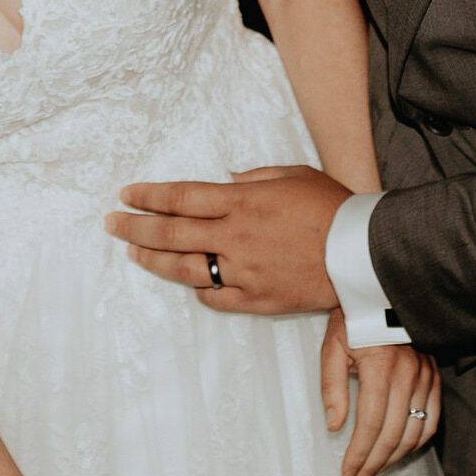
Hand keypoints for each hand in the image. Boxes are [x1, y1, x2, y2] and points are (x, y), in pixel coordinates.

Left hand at [106, 164, 345, 312]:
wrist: (364, 254)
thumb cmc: (332, 207)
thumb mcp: (293, 175)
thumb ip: (254, 178)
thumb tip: (224, 182)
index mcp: (243, 201)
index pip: (181, 197)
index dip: (149, 196)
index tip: (127, 194)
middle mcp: (236, 237)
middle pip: (172, 232)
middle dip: (136, 228)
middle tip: (111, 224)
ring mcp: (244, 271)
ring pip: (184, 268)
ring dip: (152, 260)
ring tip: (132, 253)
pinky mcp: (257, 299)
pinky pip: (216, 296)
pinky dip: (198, 289)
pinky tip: (185, 282)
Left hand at [319, 311, 440, 475]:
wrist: (379, 296)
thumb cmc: (352, 322)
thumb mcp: (332, 349)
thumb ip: (332, 388)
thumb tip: (334, 427)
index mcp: (380, 368)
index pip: (371, 425)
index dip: (359, 455)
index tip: (347, 474)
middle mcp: (408, 375)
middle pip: (393, 436)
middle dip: (373, 464)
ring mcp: (425, 377)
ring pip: (415, 434)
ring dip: (394, 459)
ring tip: (373, 470)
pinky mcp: (434, 378)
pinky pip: (433, 421)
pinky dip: (418, 443)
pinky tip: (400, 453)